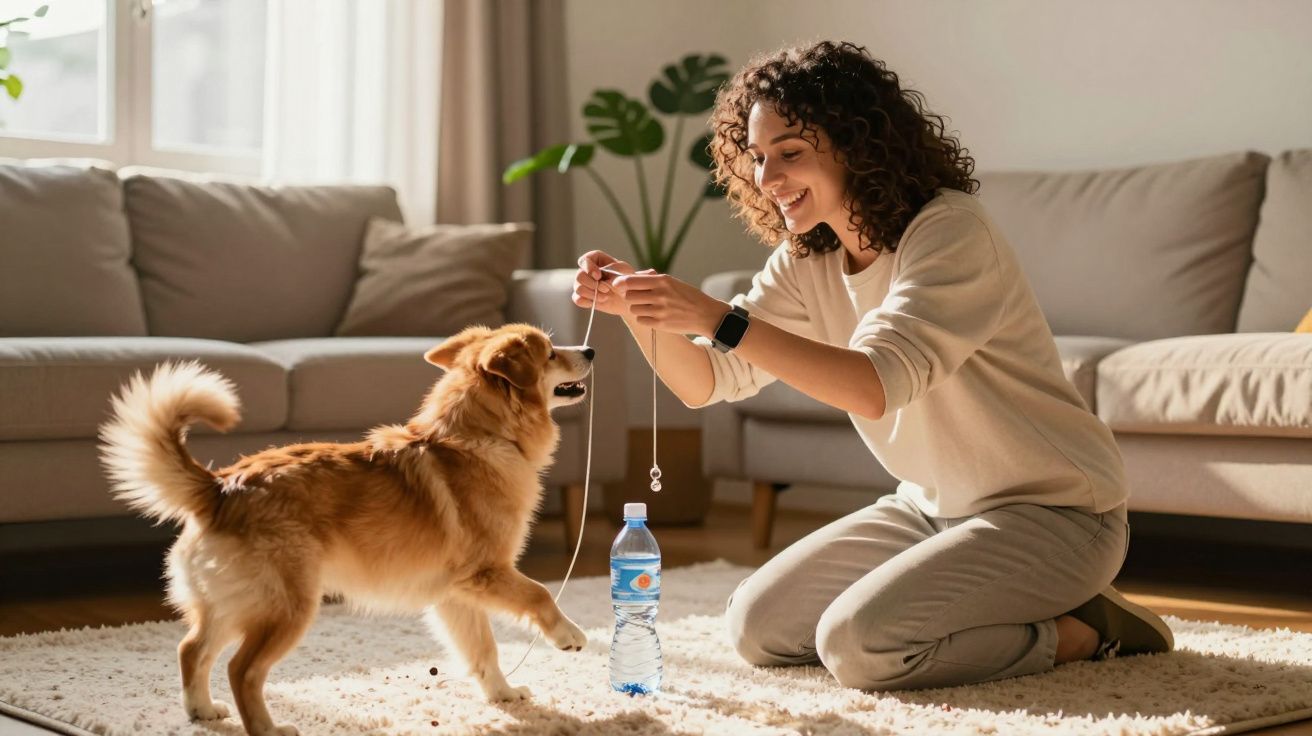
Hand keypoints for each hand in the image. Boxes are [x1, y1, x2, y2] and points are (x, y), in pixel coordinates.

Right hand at [573, 250, 638, 316]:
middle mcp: (586, 271)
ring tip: (606, 297)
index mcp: (596, 260)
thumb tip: (602, 282)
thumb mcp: (624, 271)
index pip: (584, 260)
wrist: (628, 298)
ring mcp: (583, 284)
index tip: (598, 276)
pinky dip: (588, 302)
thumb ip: (613, 271)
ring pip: (578, 288)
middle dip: (593, 285)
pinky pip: (578, 299)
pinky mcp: (583, 297)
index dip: (589, 268)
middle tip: (606, 289)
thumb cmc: (626, 281)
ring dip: (593, 294)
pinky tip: (600, 301)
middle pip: (579, 276)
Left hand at [611, 271, 728, 338]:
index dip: (620, 283)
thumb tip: (626, 280)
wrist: (705, 314)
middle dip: (631, 296)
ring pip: (633, 308)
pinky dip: (644, 317)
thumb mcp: (671, 282)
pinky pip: (640, 320)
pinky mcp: (660, 324)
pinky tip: (653, 315)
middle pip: (629, 295)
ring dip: (638, 307)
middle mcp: (660, 295)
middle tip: (639, 297)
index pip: (630, 281)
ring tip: (650, 306)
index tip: (617, 284)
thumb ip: (650, 280)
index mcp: (662, 281)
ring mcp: (660, 310)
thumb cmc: (687, 296)